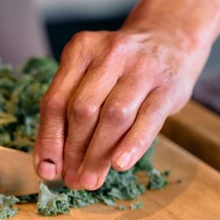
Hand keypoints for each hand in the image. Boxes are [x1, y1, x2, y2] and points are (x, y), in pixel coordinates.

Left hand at [33, 26, 208, 189]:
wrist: (171, 38)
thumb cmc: (121, 69)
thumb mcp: (90, 76)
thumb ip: (67, 113)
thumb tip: (50, 165)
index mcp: (81, 50)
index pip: (55, 101)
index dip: (49, 140)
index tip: (48, 170)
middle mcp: (110, 54)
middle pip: (82, 110)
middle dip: (73, 151)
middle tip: (72, 180)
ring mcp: (142, 68)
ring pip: (113, 116)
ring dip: (98, 154)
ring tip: (90, 180)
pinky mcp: (168, 86)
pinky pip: (148, 120)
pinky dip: (131, 145)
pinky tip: (119, 165)